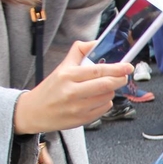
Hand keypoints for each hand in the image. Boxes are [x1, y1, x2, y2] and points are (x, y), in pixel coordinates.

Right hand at [14, 41, 132, 134]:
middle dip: (119, 79)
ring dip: (110, 91)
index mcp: (67, 76)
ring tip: (103, 87)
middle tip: (124, 76)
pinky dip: (105, 102)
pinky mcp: (82, 120)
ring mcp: (78, 108)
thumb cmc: (51, 89)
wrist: (34, 112)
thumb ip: (78, 52)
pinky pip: (103, 109)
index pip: (97, 70)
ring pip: (106, 97)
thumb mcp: (62, 67)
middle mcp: (72, 92)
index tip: (128, 66)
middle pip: (105, 85)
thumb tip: (96, 43)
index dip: (116, 68)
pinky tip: (97, 98)